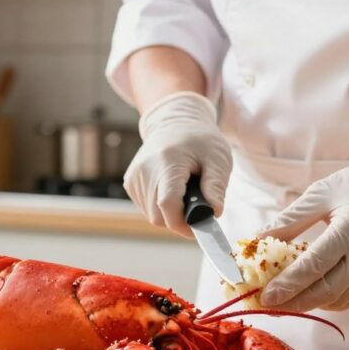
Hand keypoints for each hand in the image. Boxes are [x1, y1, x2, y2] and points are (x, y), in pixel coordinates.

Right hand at [124, 91, 231, 236]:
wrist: (175, 122)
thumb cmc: (200, 141)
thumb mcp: (218, 159)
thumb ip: (216, 187)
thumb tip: (214, 214)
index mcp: (167, 162)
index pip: (168, 204)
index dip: (185, 223)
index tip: (201, 227)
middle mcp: (144, 170)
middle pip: (159, 216)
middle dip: (180, 219)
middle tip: (198, 207)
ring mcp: (134, 177)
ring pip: (152, 216)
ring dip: (171, 213)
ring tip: (185, 192)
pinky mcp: (130, 182)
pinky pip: (146, 208)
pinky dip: (161, 207)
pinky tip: (172, 190)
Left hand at [259, 137, 348, 311]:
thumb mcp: (320, 194)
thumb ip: (289, 221)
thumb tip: (255, 242)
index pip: (315, 266)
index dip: (288, 285)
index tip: (264, 296)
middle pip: (327, 290)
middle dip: (294, 302)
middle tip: (267, 304)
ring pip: (338, 299)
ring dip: (309, 302)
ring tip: (283, 297)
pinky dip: (328, 298)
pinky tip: (311, 291)